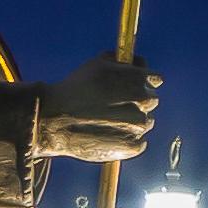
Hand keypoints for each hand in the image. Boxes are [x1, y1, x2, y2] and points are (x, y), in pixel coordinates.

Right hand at [39, 53, 161, 161]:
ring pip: (144, 122)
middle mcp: (144, 101)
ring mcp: (139, 125)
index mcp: (139, 79)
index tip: (128, 87)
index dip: (141, 82)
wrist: (53, 119)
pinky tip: (107, 134)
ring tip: (107, 121)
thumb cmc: (74, 88)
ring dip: (131, 121)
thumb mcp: (97, 63)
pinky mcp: (133, 146)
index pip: (155, 79)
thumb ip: (122, 61)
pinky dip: (126, 140)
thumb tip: (136, 61)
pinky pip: (138, 142)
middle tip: (113, 105)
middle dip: (136, 102)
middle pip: (150, 101)